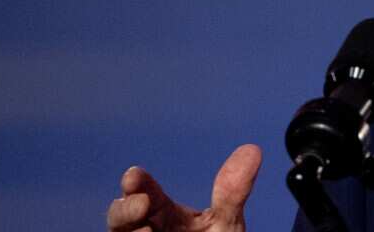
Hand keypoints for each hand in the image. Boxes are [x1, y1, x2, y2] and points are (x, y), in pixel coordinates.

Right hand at [106, 144, 261, 231]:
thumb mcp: (225, 222)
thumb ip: (232, 193)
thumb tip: (253, 149)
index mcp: (163, 213)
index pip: (143, 192)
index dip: (136, 182)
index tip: (133, 176)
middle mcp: (147, 230)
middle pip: (121, 218)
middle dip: (125, 209)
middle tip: (141, 203)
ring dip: (129, 231)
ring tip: (146, 230)